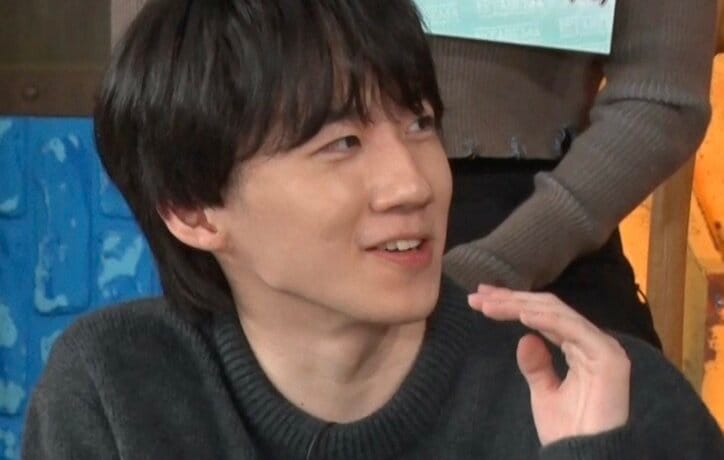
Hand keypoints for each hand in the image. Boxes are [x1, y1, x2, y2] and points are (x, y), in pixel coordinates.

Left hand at [468, 285, 629, 445]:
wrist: (583, 458)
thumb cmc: (568, 430)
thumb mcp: (544, 392)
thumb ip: (536, 364)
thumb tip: (525, 338)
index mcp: (580, 347)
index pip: (543, 315)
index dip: (513, 304)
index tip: (482, 299)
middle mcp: (592, 341)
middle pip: (548, 308)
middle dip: (511, 299)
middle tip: (478, 296)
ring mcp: (603, 346)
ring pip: (556, 313)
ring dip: (519, 306)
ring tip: (489, 305)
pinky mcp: (608, 356)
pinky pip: (572, 329)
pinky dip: (545, 319)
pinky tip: (520, 315)